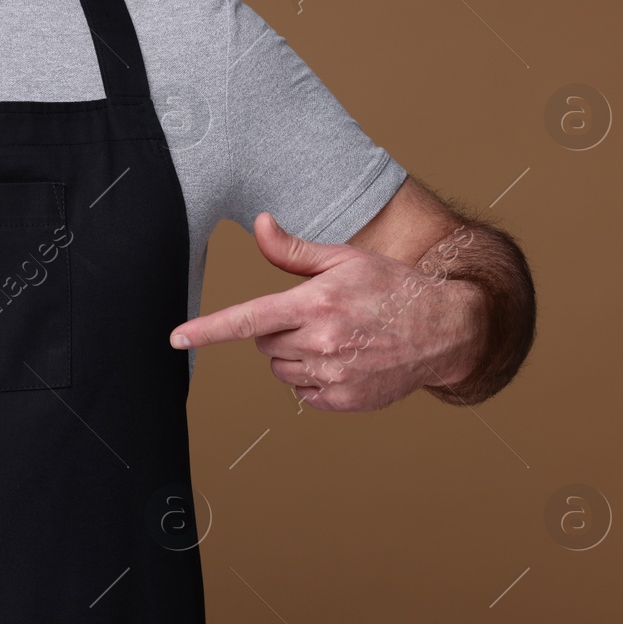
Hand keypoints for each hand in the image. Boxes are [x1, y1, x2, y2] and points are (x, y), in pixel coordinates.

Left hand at [169, 213, 478, 411]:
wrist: (446, 329)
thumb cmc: (392, 288)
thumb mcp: (344, 259)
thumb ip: (294, 251)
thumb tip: (261, 223)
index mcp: (315, 304)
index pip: (247, 319)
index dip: (207, 330)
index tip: (177, 337)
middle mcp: (320, 342)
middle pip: (263, 343)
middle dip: (279, 331)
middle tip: (317, 317)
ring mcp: (333, 375)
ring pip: (280, 369)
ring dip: (295, 356)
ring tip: (336, 338)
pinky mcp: (344, 400)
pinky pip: (303, 393)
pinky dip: (313, 379)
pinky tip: (344, 361)